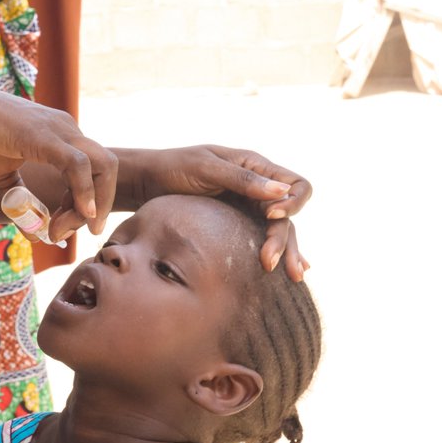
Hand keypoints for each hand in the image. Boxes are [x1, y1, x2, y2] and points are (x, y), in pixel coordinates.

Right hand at [0, 82, 118, 239]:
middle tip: (68, 233)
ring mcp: (59, 130)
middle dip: (98, 207)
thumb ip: (22, 203)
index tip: (59, 229)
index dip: (81, 206)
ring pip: (102, 167)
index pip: (91, 173)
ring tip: (68, 229)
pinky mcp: (45, 137)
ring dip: (94, 204)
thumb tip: (35, 235)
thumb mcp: (1, 176)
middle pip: (106, 170)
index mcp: (60, 135)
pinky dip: (84, 191)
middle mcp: (67, 128)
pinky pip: (79, 165)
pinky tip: (82, 213)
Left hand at [131, 145, 310, 279]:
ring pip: (279, 230)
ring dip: (287, 252)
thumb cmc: (172, 168)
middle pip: (288, 215)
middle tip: (270, 263)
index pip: (296, 184)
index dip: (292, 201)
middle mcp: (258, 187)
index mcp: (255, 165)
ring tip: (293, 277)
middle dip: (286, 239)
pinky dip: (277, 251)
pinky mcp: (235, 224)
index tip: (271, 214)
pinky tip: (286, 270)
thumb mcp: (205, 168)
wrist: (145, 182)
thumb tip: (282, 190)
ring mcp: (247, 206)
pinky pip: (262, 237)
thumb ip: (242, 179)